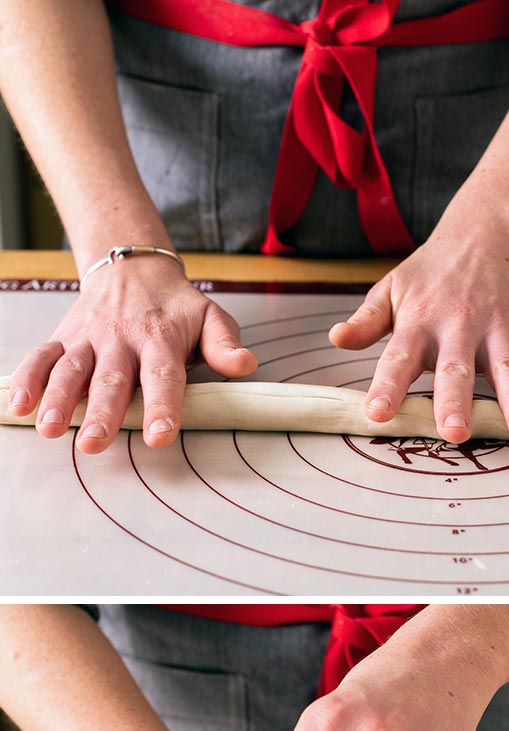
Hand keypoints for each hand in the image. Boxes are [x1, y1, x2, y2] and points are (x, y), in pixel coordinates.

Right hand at [6, 254, 256, 452]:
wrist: (133, 268)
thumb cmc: (177, 306)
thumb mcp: (210, 317)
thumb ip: (225, 344)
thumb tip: (246, 364)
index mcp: (161, 338)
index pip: (163, 375)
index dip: (162, 406)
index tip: (159, 435)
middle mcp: (121, 339)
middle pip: (111, 379)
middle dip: (102, 413)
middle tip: (94, 444)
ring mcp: (89, 339)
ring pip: (72, 370)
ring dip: (59, 400)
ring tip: (52, 430)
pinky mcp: (65, 338)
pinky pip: (42, 357)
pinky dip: (28, 379)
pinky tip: (19, 406)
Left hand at [328, 216, 508, 442]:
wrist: (482, 231)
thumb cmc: (430, 272)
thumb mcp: (391, 289)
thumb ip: (367, 321)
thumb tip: (336, 340)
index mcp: (420, 320)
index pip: (399, 357)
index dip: (387, 386)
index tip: (377, 414)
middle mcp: (459, 326)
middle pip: (456, 369)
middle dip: (456, 401)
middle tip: (454, 433)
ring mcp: (497, 328)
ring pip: (507, 368)